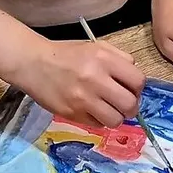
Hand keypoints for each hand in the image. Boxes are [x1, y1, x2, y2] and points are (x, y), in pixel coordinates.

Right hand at [13, 36, 144, 127]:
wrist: (35, 64)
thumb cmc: (67, 54)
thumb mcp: (96, 47)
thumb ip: (119, 59)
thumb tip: (134, 78)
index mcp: (104, 59)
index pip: (138, 81)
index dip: (138, 88)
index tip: (132, 89)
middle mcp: (96, 79)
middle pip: (130, 104)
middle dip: (132, 107)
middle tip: (124, 104)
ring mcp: (83, 99)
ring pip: (115, 120)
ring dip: (116, 117)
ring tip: (109, 110)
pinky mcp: (72, 114)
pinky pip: (97, 125)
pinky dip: (99, 121)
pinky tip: (93, 110)